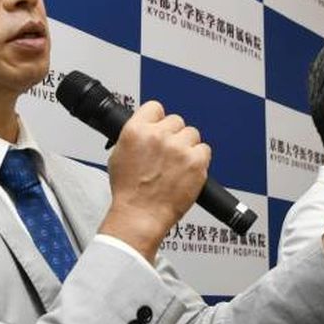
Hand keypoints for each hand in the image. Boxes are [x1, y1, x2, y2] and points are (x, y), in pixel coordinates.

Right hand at [100, 101, 208, 260]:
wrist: (140, 215)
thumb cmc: (129, 192)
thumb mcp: (119, 155)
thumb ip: (135, 136)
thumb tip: (146, 129)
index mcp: (137, 130)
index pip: (155, 108)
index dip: (158, 120)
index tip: (160, 128)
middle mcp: (159, 136)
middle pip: (176, 121)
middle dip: (173, 135)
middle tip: (168, 154)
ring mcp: (179, 148)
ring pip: (192, 134)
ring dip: (187, 147)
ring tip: (177, 164)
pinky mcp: (196, 162)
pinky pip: (205, 150)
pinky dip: (199, 159)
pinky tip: (188, 170)